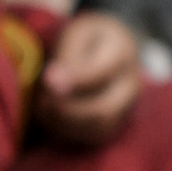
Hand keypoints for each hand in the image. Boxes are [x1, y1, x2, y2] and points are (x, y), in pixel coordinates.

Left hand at [32, 11, 144, 145]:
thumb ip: (68, 57)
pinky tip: (50, 117)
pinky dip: (67, 132)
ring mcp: (126, 107)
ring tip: (42, 107)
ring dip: (64, 123)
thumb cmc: (87, 38)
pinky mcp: (116, 123)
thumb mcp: (77, 34)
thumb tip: (54, 84)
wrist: (110, 47)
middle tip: (41, 101)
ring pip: (97, 128)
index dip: (73, 80)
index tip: (47, 80)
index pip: (101, 73)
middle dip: (66, 112)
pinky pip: (93, 136)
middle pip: (103, 111)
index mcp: (121, 53)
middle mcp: (130, 85)